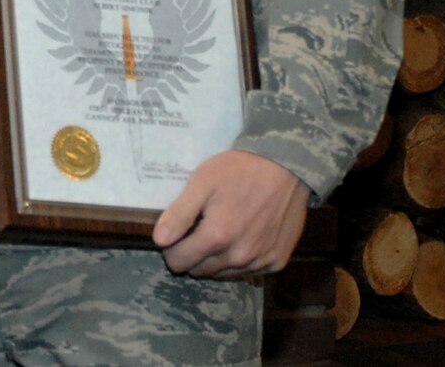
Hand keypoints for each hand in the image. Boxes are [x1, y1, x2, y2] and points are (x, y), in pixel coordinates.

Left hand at [154, 149, 309, 276]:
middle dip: (192, 254)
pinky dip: (238, 261)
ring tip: (220, 232)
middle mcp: (240, 257)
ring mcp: (261, 262)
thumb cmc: (238, 172)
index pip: (179, 262)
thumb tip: (159, 240)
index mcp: (218, 237)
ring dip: (215, 260)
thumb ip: (179, 214)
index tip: (177, 234)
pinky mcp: (277, 262)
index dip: (172, 248)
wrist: (285, 169)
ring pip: (223, 274)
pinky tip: (241, 238)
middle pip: (200, 271)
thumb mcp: (201, 184)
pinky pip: (247, 272)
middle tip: (198, 229)